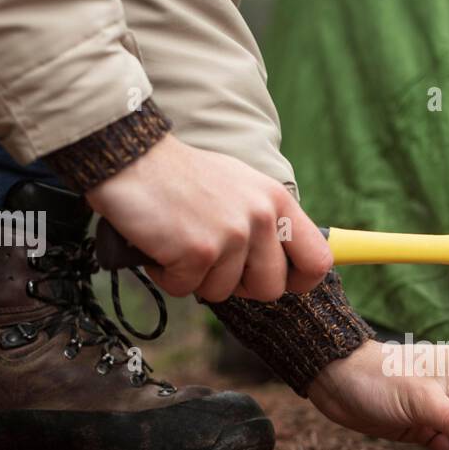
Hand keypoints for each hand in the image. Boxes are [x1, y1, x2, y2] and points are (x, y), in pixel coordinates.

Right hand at [84, 134, 331, 301]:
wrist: (130, 157)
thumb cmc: (181, 176)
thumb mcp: (241, 187)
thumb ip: (267, 221)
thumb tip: (287, 263)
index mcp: (277, 202)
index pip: (318, 260)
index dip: (299, 281)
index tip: (280, 282)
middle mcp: (262, 218)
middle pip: (271, 288)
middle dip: (239, 286)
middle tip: (212, 262)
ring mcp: (232, 235)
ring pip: (224, 293)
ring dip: (195, 277)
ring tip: (179, 241)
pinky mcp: (199, 251)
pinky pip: (186, 289)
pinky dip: (166, 275)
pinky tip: (159, 245)